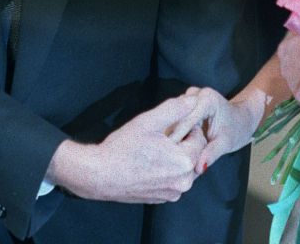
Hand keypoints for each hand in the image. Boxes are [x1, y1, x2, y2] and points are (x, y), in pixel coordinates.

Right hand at [46, 96, 202, 203]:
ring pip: (183, 168)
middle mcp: (183, 183)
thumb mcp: (149, 121)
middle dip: (182, 143)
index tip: (170, 125)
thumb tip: (193, 100)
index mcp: (185, 162)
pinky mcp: (161, 199)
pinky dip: (166, 171)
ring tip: (154, 148)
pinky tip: (149, 162)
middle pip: (193, 155)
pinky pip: (172, 181)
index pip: (200, 138)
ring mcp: (172, 194)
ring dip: (175, 157)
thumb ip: (175, 108)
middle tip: (161, 136)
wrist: (100, 174)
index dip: (187, 128)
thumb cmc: (123, 147)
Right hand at [168, 87, 262, 175]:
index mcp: (207, 99)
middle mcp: (195, 94)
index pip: (185, 121)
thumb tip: (198, 168)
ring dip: (169, 136)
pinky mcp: (183, 103)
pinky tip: (169, 148)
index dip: (175, 140)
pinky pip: (174, 120)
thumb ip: (212, 153)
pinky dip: (173, 133)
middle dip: (171, 138)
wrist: (241, 118)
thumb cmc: (237, 129)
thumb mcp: (226, 143)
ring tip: (165, 156)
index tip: (165, 157)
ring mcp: (188, 97)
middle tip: (164, 160)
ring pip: (172, 119)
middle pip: (176, 118)